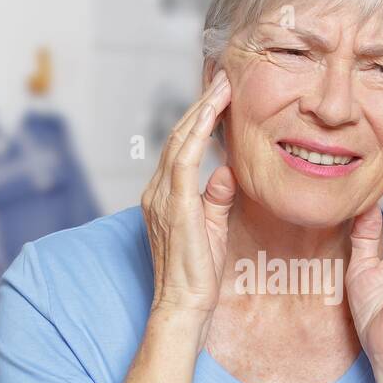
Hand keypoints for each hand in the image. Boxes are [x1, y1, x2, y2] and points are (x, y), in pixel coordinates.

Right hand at [141, 70, 234, 329]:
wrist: (184, 306)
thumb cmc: (198, 275)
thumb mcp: (213, 229)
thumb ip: (216, 199)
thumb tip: (225, 172)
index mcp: (165, 196)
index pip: (183, 148)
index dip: (201, 120)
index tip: (221, 96)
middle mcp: (157, 192)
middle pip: (179, 136)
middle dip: (201, 104)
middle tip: (223, 76)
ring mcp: (161, 197)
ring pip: (180, 140)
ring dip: (202, 110)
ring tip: (222, 84)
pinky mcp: (174, 205)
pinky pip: (184, 157)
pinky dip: (199, 131)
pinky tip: (214, 112)